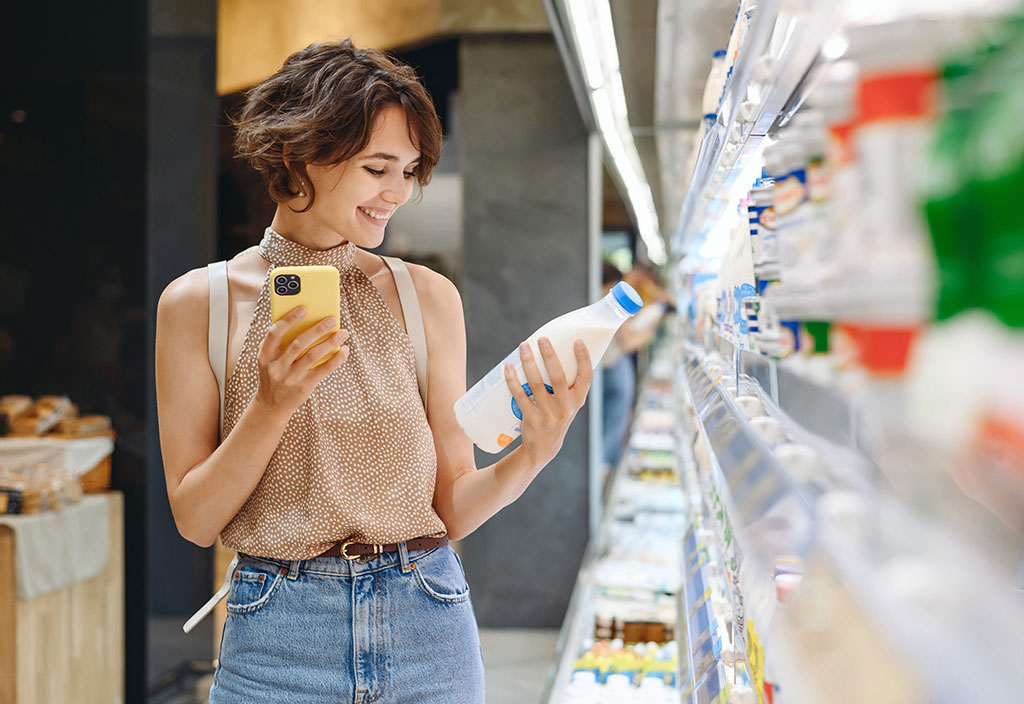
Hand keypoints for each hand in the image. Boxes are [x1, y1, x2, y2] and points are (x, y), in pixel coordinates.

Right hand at [254, 307, 349, 416]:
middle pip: (298, 344)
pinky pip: (323, 370)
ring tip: (343, 333)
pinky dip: (336, 359)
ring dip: (330, 342)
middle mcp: (276, 367)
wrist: (271, 405)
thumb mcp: (271, 359)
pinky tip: (344, 350)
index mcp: (265, 356)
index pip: (274, 334)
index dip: (289, 320)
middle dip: (317, 329)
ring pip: (313, 355)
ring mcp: (290, 378)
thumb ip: (282, 343)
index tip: (304, 309)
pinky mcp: (304, 387)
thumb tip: (309, 321)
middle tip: (332, 319)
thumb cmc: (275, 374)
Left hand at [504, 337, 592, 466]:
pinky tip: (508, 368)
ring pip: (537, 384)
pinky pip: (520, 396)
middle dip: (550, 356)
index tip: (577, 340)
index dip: (584, 358)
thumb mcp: (568, 404)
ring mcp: (548, 415)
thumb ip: (566, 385)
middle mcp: (565, 408)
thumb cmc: (555, 417)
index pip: (586, 377)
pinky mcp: (532, 419)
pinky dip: (513, 380)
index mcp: (578, 401)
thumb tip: (552, 352)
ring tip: (523, 347)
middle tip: (542, 338)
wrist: (543, 449)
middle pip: (558, 378)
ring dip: (529, 363)